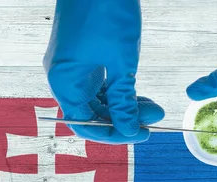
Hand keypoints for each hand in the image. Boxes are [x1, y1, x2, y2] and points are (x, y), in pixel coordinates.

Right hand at [44, 0, 164, 143]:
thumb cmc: (105, 11)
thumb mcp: (121, 63)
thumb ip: (123, 101)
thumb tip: (129, 131)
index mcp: (64, 82)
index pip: (85, 124)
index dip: (113, 134)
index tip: (140, 134)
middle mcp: (63, 77)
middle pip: (92, 113)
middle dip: (124, 119)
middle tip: (154, 119)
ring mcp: (71, 66)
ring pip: (97, 99)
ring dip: (124, 106)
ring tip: (152, 107)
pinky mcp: (81, 56)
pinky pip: (98, 83)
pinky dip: (118, 91)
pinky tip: (138, 94)